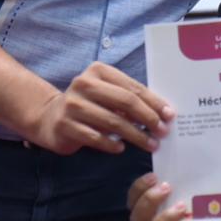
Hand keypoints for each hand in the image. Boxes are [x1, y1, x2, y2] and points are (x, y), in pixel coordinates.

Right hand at [33, 62, 173, 154]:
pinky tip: (121, 149)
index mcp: (98, 71)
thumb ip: (129, 98)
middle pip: (125, 102)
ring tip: (150, 144)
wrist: (51, 118)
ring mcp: (72, 105)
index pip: (133, 87)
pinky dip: (112, 144)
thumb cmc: (89, 105)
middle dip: (148, 118)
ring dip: (135, 136)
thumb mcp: (107, 94)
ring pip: (113, 122)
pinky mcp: (65, 125)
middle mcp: (84, 84)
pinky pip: (96, 138)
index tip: (169, 115)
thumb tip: (162, 113)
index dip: (154, 102)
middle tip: (162, 132)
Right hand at [127, 173, 220, 220]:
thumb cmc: (208, 212)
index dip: (139, 188)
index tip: (154, 175)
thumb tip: (188, 152)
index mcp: (156, 211)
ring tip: (181, 206)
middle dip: (148, 201)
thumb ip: (187, 180)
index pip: (135, 201)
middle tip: (167, 187)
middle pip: (137, 219)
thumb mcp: (196, 193)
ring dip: (163, 219)